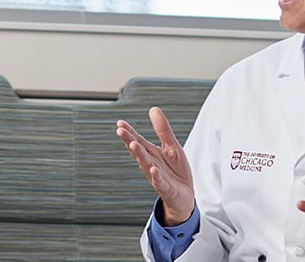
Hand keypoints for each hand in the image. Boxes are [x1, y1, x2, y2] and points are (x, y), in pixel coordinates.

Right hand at [116, 107, 194, 225]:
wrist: (185, 196)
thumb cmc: (176, 171)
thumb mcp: (172, 146)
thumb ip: (163, 130)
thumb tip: (153, 109)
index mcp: (152, 153)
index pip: (138, 140)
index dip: (129, 132)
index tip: (120, 123)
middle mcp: (151, 164)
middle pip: (139, 151)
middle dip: (130, 141)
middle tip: (120, 131)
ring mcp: (157, 176)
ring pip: (146, 165)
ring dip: (139, 155)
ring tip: (133, 144)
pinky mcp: (165, 188)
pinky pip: (159, 182)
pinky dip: (155, 176)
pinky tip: (153, 169)